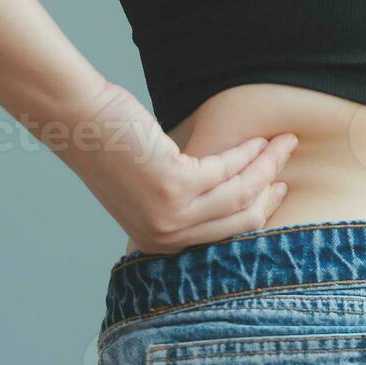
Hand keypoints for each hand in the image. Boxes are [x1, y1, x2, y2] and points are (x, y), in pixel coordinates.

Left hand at [52, 82, 296, 253]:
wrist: (79, 121)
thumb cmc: (112, 146)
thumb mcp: (151, 187)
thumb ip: (187, 200)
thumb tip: (241, 187)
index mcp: (160, 242)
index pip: (226, 234)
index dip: (259, 210)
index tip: (276, 189)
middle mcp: (167, 236)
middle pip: (242, 218)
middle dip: (271, 187)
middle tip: (286, 161)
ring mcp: (171, 215)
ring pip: (240, 194)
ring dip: (267, 165)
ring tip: (283, 143)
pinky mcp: (175, 187)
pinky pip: (226, 171)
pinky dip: (246, 153)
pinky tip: (257, 140)